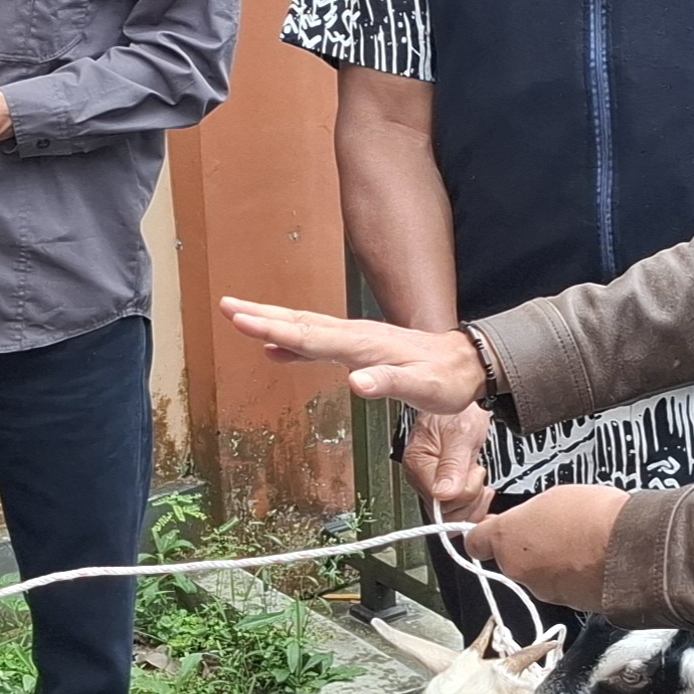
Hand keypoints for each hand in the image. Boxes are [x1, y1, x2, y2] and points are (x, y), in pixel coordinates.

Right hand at [219, 297, 485, 413]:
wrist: (466, 364)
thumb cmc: (445, 380)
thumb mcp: (423, 388)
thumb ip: (390, 384)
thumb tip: (356, 384)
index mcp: (363, 345)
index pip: (310, 336)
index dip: (274, 330)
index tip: (243, 320)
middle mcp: (354, 336)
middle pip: (300, 323)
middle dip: (262, 316)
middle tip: (226, 305)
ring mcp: (354, 340)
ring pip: (304, 326)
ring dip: (271, 322)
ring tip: (238, 316)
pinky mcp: (357, 348)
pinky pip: (315, 341)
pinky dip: (290, 343)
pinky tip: (273, 350)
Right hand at [404, 404, 494, 522]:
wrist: (460, 400)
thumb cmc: (458, 412)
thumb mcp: (461, 434)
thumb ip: (453, 465)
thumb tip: (445, 494)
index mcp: (417, 464)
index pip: (441, 501)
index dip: (465, 493)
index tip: (476, 473)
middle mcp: (419, 477)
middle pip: (447, 513)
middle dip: (471, 498)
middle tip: (478, 472)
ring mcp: (429, 483)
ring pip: (453, 514)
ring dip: (474, 501)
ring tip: (478, 476)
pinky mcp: (441, 486)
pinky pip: (456, 508)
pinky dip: (473, 503)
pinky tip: (480, 490)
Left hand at [466, 485, 630, 612]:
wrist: (631, 549)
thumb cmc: (594, 516)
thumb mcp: (552, 496)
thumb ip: (528, 515)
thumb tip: (529, 521)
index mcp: (507, 538)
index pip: (475, 542)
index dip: (484, 535)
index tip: (492, 527)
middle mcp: (518, 569)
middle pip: (510, 559)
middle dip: (526, 547)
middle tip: (551, 528)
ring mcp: (543, 590)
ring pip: (536, 574)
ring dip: (550, 561)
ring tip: (578, 541)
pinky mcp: (567, 604)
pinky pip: (560, 586)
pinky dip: (570, 575)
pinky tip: (589, 558)